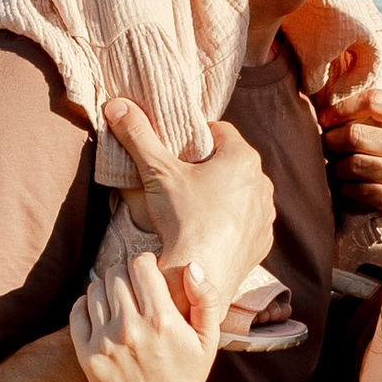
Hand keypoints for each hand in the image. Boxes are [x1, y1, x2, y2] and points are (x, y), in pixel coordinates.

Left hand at [70, 248, 218, 381]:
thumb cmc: (187, 376)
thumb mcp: (208, 340)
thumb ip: (206, 299)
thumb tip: (191, 266)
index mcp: (161, 320)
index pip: (140, 265)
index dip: (145, 263)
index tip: (149, 273)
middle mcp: (131, 329)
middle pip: (115, 273)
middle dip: (126, 274)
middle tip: (134, 288)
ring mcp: (105, 343)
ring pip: (95, 290)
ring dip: (106, 289)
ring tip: (119, 302)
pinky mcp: (87, 357)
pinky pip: (77, 312)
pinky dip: (85, 305)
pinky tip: (100, 312)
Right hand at [102, 97, 276, 335]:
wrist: (197, 277)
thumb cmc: (182, 219)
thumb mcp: (156, 172)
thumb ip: (137, 134)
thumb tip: (115, 104)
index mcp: (243, 158)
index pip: (219, 131)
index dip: (196, 135)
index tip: (177, 148)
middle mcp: (262, 183)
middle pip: (231, 161)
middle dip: (208, 165)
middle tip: (180, 177)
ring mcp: (266, 215)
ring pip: (241, 192)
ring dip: (222, 193)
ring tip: (193, 205)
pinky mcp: (263, 241)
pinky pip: (247, 221)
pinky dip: (231, 221)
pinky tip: (208, 229)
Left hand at [315, 72, 381, 236]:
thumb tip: (340, 112)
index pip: (376, 101)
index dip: (343, 107)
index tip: (327, 118)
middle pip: (358, 134)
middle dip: (333, 140)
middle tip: (327, 145)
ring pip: (355, 164)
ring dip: (338, 168)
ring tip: (339, 169)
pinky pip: (361, 191)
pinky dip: (347, 190)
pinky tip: (350, 189)